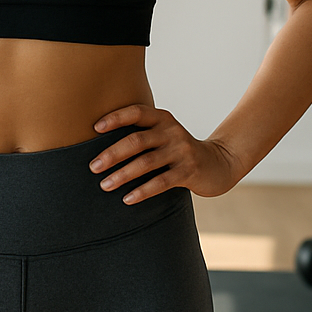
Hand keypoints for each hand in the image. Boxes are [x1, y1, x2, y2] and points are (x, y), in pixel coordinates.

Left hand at [90, 104, 242, 203]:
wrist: (218, 163)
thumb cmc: (179, 150)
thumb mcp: (164, 135)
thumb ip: (142, 135)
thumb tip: (100, 147)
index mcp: (162, 119)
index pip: (136, 112)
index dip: (115, 118)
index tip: (95, 128)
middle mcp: (172, 131)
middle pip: (137, 141)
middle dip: (112, 154)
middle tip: (93, 167)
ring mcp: (181, 151)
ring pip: (146, 163)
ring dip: (122, 175)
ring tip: (105, 185)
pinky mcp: (189, 171)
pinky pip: (161, 182)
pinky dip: (142, 191)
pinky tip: (127, 199)